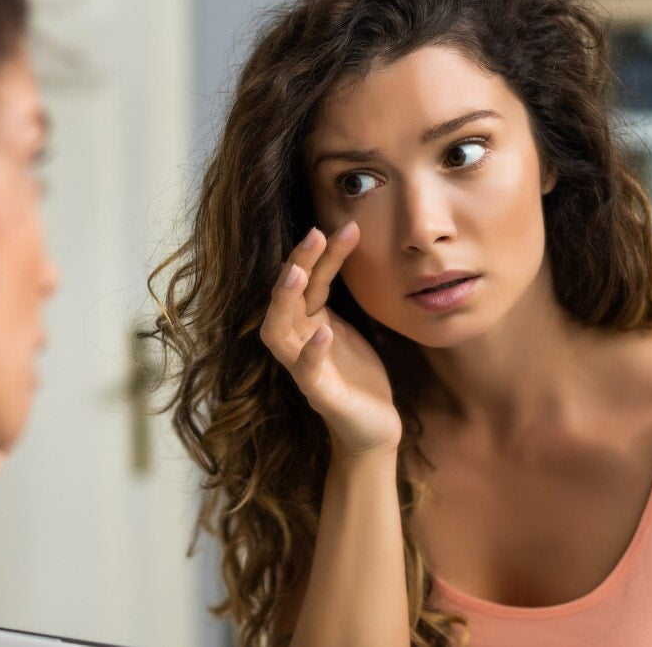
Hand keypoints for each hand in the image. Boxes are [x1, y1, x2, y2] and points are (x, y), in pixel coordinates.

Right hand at [259, 221, 400, 456]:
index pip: (309, 280)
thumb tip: (342, 245)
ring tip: (298, 274)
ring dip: (286, 301)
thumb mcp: (347, 325)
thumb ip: (334, 295)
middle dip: (297, 264)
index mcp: (307, 321)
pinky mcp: (318, 394)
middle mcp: (298, 340)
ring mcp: (302, 368)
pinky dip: (312, 350)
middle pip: (286, 296)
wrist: (372, 426)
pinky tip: (323, 331)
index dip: (322, 253)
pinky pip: (306, 371)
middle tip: (315, 234)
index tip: (345, 226)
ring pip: (279, 331)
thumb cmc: (357, 374)